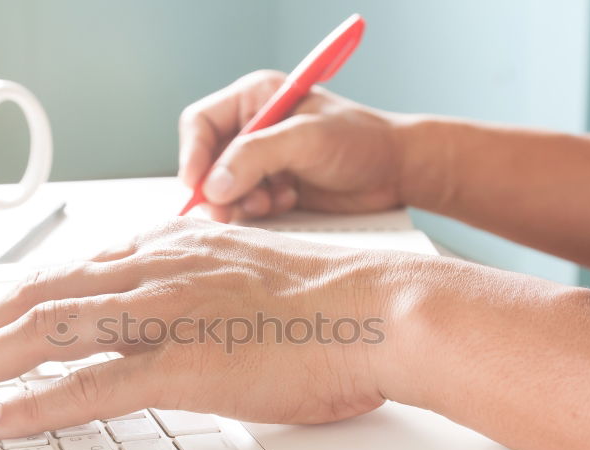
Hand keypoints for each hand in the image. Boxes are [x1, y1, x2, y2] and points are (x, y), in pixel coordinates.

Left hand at [0, 218, 418, 438]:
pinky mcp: (179, 365)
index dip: (29, 294)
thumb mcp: (253, 273)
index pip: (80, 267)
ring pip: (48, 331)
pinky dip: (31, 405)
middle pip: (46, 292)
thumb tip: (181, 308)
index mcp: (178, 247)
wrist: (378, 310)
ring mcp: (164, 315)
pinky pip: (85, 388)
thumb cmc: (332, 302)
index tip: (0, 315)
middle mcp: (158, 270)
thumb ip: (203, 285)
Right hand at [179, 69, 408, 221]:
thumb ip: (257, 157)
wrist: (396, 171)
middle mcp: (252, 128)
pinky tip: (288, 202)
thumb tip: (213, 185)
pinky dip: (260, 210)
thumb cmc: (360, 141)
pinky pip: (245, 206)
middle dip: (216, 187)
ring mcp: (262, 161)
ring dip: (240, 202)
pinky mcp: (273, 188)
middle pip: (207, 161)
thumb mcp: (306, 140)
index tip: (198, 186)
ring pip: (223, 188)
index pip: (200, 123)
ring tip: (271, 202)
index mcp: (254, 98)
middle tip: (226, 211)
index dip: (193, 154)